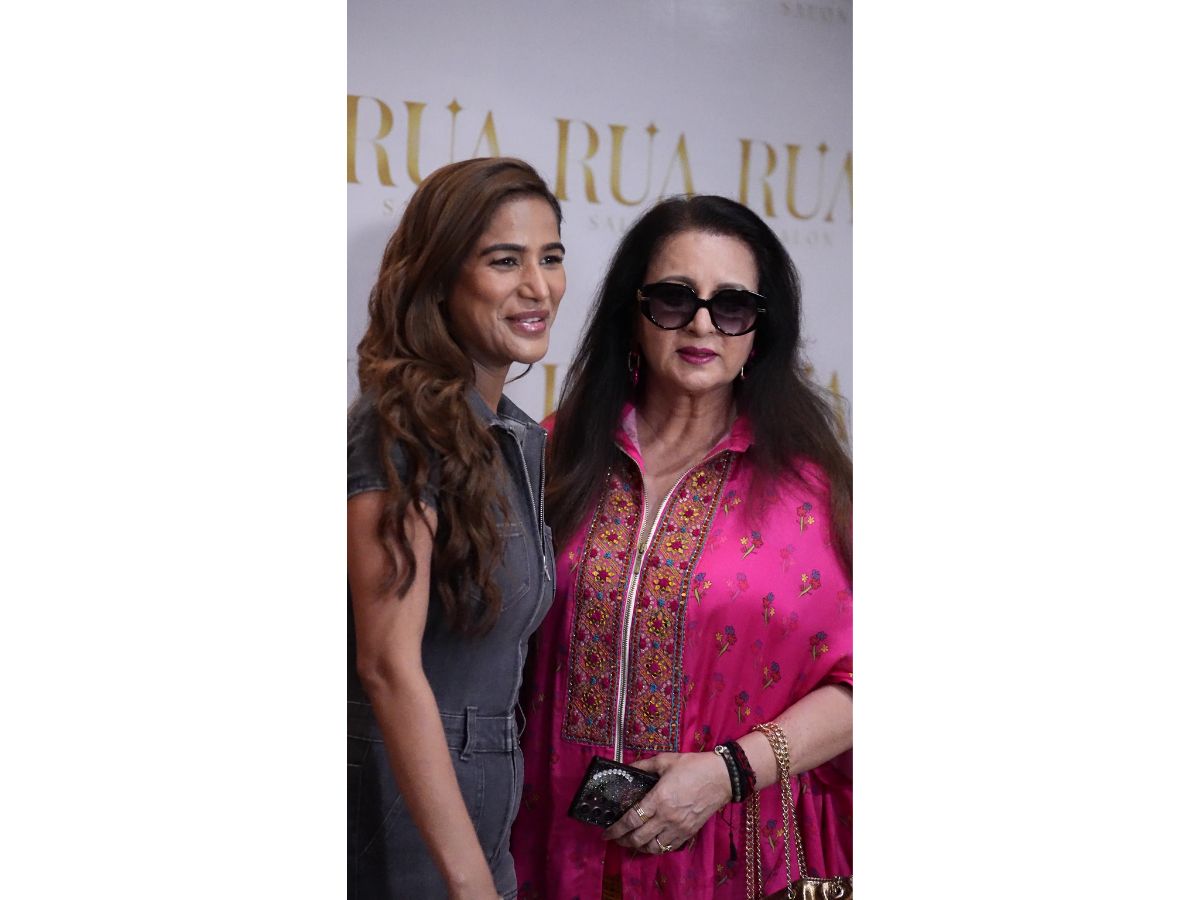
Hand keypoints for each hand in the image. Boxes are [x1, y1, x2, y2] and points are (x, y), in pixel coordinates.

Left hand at [602, 751, 731, 854]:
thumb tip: (627, 767)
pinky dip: (656, 848)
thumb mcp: (665, 760)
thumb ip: (644, 765)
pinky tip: (650, 843)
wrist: (722, 777)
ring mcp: (679, 828)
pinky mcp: (689, 833)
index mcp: (659, 799)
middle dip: (622, 841)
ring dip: (638, 847)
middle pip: (638, 838)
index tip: (606, 832)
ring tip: (630, 842)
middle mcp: (667, 817)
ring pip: (653, 847)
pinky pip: (668, 848)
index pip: (631, 820)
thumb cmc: (694, 767)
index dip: (615, 829)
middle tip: (614, 838)